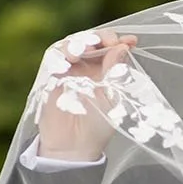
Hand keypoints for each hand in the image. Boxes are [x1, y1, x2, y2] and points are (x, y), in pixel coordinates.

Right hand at [37, 28, 136, 160]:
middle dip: (101, 37)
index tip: (131, 40)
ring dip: (81, 41)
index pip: (110, 48)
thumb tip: (122, 47)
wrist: (74, 146)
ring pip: (71, 44)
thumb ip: (115, 72)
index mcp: (104, 70)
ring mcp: (68, 69)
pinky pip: (54, 57)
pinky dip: (62, 53)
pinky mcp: (51, 76)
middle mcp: (85, 67)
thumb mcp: (112, 97)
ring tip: (90, 45)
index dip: (119, 41)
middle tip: (110, 41)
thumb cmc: (97, 125)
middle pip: (90, 40)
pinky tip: (72, 57)